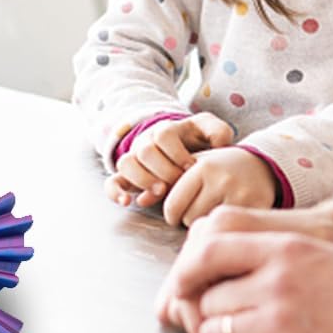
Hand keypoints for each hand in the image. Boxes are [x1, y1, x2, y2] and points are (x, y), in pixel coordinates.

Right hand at [107, 112, 233, 208]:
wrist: (183, 149)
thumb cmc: (197, 142)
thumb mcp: (210, 131)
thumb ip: (218, 132)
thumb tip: (220, 143)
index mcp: (166, 130)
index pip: (163, 135)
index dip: (177, 152)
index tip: (191, 167)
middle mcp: (146, 142)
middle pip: (145, 150)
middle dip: (163, 170)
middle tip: (178, 182)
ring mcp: (134, 159)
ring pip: (126, 164)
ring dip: (142, 180)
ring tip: (160, 192)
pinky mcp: (127, 177)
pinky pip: (112, 182)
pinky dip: (116, 192)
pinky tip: (127, 202)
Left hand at [158, 228, 332, 332]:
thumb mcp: (319, 256)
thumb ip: (271, 257)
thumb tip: (217, 270)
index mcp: (285, 248)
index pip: (208, 250)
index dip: (185, 271)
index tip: (183, 285)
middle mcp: (276, 282)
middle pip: (207, 296)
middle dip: (205, 310)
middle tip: (215, 320)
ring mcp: (279, 325)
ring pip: (213, 332)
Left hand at [161, 148, 275, 226]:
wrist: (262, 165)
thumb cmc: (220, 168)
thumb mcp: (195, 166)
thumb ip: (169, 182)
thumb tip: (140, 201)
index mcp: (203, 167)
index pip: (172, 204)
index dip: (172, 213)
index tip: (177, 213)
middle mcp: (221, 179)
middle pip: (188, 219)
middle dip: (189, 218)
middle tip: (199, 211)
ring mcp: (240, 195)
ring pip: (207, 227)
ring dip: (205, 225)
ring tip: (212, 214)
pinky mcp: (255, 209)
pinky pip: (227, 231)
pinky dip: (223, 230)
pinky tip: (227, 222)